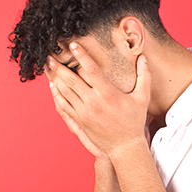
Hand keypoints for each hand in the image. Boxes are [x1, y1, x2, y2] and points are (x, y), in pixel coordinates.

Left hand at [44, 42, 150, 156]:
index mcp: (108, 94)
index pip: (91, 70)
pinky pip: (64, 105)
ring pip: (65, 91)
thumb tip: (143, 57)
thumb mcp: (143, 98)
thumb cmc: (134, 121)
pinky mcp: (80, 121)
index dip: (81, 56)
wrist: (125, 146)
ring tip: (47, 67)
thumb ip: (144, 76)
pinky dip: (56, 94)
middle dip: (59, 66)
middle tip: (50, 54)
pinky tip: (53, 85)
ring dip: (54, 77)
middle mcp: (94, 102)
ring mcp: (84, 112)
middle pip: (72, 79)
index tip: (73, 45)